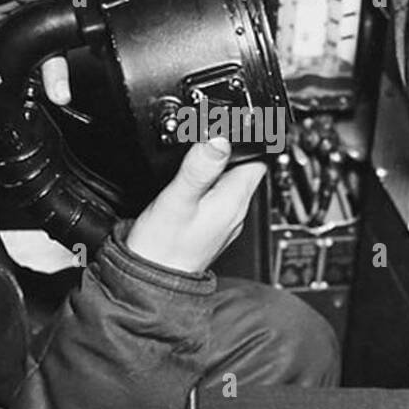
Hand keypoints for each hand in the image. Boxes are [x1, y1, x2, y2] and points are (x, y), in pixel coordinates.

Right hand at [125, 137, 265, 273]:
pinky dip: (209, 187)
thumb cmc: (162, 248)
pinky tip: (192, 185)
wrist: (150, 283)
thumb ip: (199, 167)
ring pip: (230, 184)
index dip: (248, 138)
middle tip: (209, 136)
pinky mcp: (210, 230)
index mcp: (233, 201)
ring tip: (199, 158)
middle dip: (231, 151)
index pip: (258, 159)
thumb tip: (219, 138)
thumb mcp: (178, 199)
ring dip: (219, 169)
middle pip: (245, 169)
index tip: (234, 125)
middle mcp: (235, 213)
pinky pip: (217, 200)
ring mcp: (224, 223)